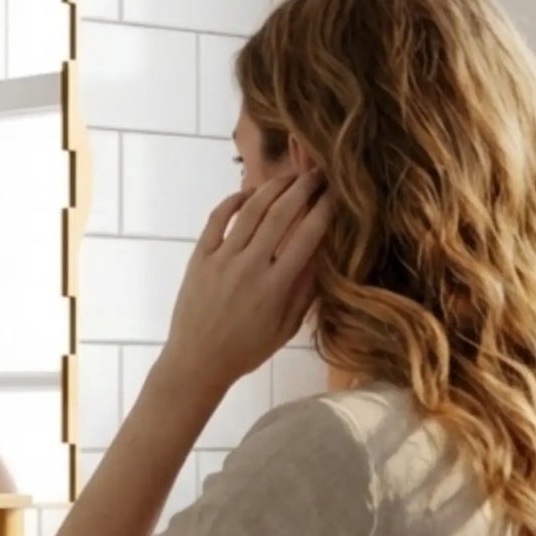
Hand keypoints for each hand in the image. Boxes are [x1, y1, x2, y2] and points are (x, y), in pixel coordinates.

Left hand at [162, 170, 330, 395]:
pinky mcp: (199, 257)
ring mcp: (221, 259)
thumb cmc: (246, 350)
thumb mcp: (286, 328)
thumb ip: (306, 291)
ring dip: (273, 187)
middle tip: (318, 173)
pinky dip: (234, 201)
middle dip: (303, 188)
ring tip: (290, 177)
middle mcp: (249, 266)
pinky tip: (249, 193)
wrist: (197, 361)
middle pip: (282, 213)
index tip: (338, 193)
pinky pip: (217, 219)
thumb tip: (324, 254)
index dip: (325, 209)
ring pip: (251, 210)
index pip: (308, 235)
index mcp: (276, 286)